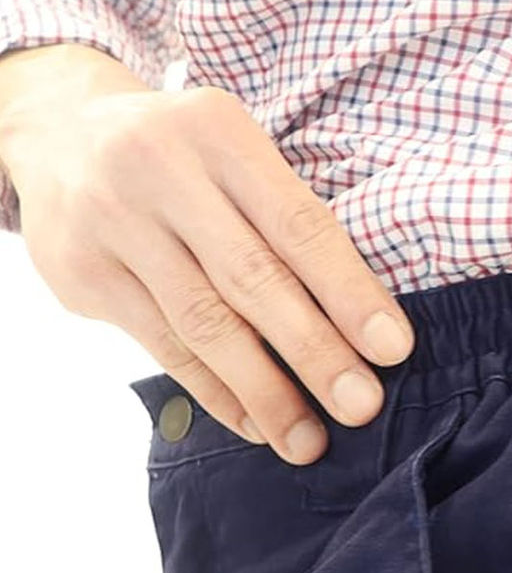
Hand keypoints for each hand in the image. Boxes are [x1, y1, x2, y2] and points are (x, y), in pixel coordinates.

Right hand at [0, 44, 414, 464]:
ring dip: (265, 391)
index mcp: (220, 133)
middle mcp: (161, 172)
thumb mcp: (234, 152)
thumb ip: (284, 216)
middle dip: (314, 352)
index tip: (392, 349)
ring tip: (308, 439)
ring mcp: (114, 224)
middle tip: (361, 405)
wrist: (58, 134)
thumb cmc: (182, 155)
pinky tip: (255, 422)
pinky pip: (163, 347)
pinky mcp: (82, 273)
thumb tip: (360, 318)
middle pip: (253, 279)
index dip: (349, 292)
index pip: (299, 224)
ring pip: (203, 324)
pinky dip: (215, 392)